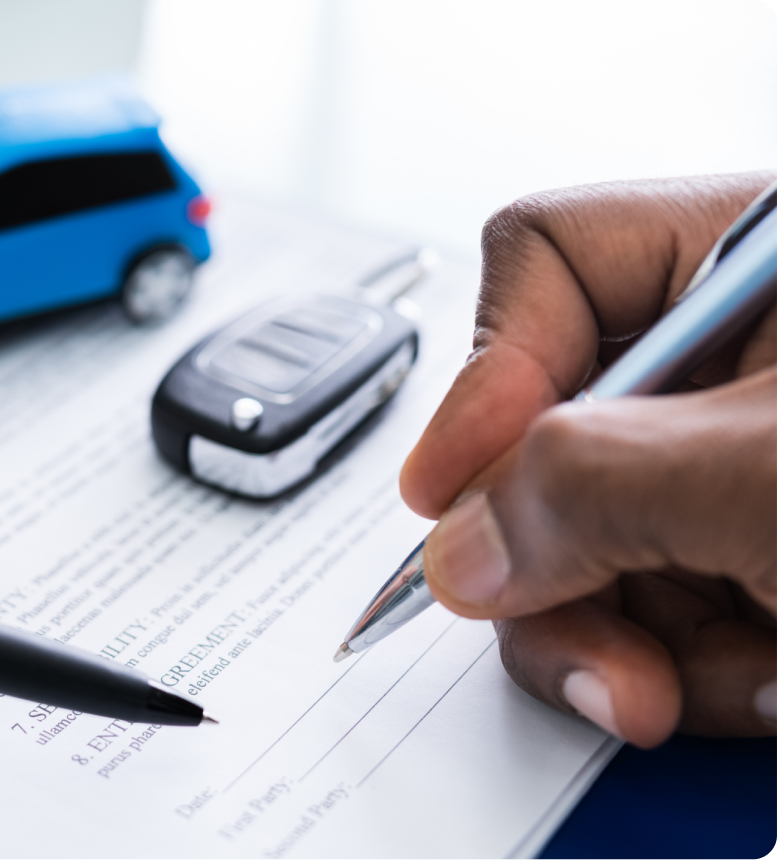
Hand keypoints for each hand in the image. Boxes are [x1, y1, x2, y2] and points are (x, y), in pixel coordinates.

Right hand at [399, 173, 776, 746]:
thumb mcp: (761, 473)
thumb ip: (581, 488)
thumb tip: (460, 547)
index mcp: (750, 262)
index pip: (546, 257)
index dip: (487, 373)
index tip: (462, 488)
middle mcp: (731, 362)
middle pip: (543, 436)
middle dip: (556, 565)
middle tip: (590, 640)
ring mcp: (738, 469)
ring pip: (587, 547)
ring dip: (624, 642)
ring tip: (708, 688)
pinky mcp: (756, 559)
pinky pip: (655, 614)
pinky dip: (693, 674)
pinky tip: (770, 685)